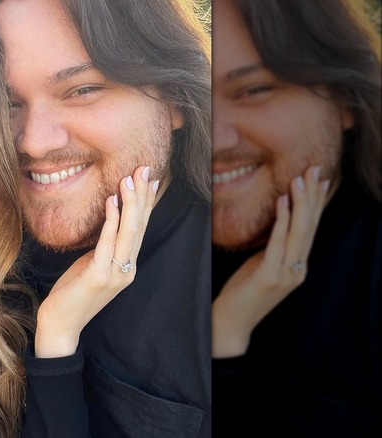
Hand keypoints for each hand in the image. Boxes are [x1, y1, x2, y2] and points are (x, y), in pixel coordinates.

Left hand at [34, 165, 158, 357]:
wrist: (60, 325)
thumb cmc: (73, 293)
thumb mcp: (90, 265)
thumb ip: (103, 248)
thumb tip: (107, 223)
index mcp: (127, 266)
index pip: (140, 229)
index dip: (146, 204)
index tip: (151, 179)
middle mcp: (127, 270)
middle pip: (139, 227)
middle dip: (142, 196)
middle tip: (145, 169)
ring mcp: (115, 275)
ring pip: (129, 233)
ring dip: (130, 203)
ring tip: (129, 179)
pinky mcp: (99, 278)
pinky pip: (107, 245)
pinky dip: (111, 222)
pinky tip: (111, 202)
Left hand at [212, 166, 330, 357]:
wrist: (231, 324)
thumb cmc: (243, 293)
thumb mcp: (261, 266)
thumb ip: (273, 249)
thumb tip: (277, 224)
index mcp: (297, 266)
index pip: (311, 229)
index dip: (316, 204)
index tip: (321, 180)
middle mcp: (298, 269)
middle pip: (310, 227)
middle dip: (313, 196)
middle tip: (316, 170)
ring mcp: (287, 274)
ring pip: (299, 232)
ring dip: (300, 202)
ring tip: (300, 178)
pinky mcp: (270, 276)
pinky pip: (278, 243)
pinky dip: (282, 220)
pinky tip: (282, 201)